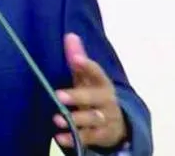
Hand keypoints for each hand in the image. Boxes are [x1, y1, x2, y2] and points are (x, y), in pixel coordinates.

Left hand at [53, 33, 127, 149]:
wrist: (117, 124)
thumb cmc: (95, 95)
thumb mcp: (87, 78)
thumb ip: (78, 59)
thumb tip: (69, 35)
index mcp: (103, 83)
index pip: (97, 72)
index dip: (87, 65)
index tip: (76, 59)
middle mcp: (107, 101)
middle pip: (94, 98)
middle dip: (77, 97)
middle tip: (58, 95)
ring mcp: (106, 119)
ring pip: (93, 119)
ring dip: (75, 119)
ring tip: (56, 119)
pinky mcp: (102, 136)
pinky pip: (88, 138)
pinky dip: (74, 138)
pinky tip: (59, 137)